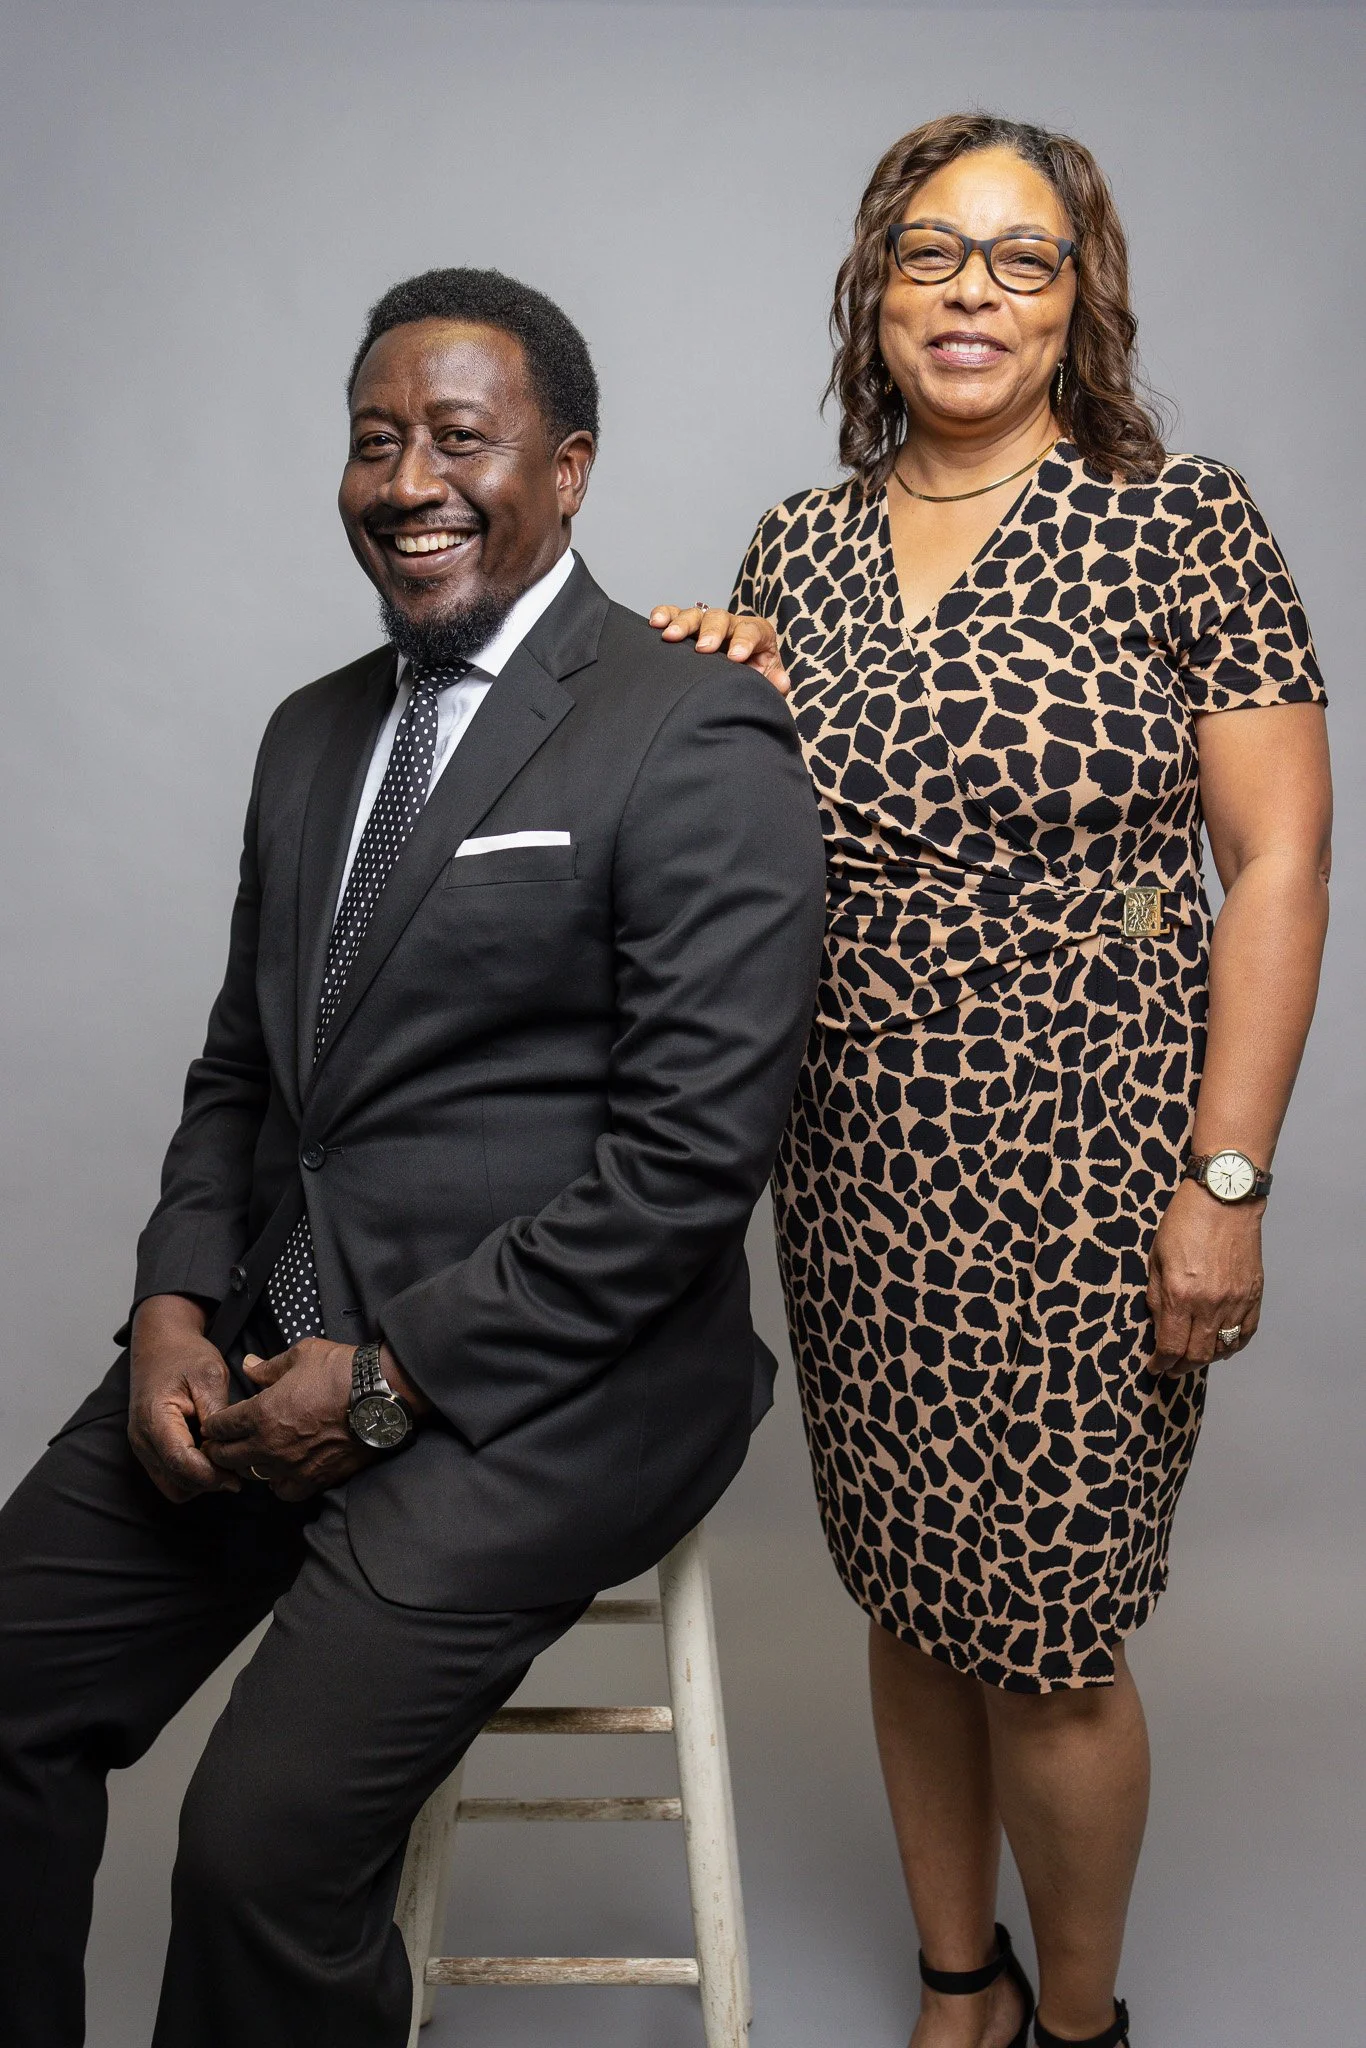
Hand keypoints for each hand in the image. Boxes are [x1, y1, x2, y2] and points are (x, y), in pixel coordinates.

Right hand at [129, 1294, 239, 1501]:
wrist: (160, 1344)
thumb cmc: (184, 1355)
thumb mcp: (209, 1375)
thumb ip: (217, 1412)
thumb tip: (228, 1446)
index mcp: (155, 1418)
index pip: (180, 1462)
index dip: (211, 1474)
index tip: (237, 1474)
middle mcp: (142, 1439)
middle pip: (176, 1481)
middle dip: (208, 1480)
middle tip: (238, 1467)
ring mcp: (142, 1447)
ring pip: (173, 1486)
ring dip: (200, 1481)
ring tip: (225, 1461)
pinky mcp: (149, 1449)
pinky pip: (170, 1477)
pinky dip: (191, 1476)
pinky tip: (211, 1457)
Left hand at [202, 1337, 370, 1501]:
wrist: (380, 1396)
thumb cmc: (340, 1371)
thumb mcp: (301, 1355)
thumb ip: (268, 1366)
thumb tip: (247, 1365)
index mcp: (260, 1413)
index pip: (220, 1427)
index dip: (213, 1425)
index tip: (214, 1424)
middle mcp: (269, 1445)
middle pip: (227, 1457)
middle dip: (220, 1449)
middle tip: (222, 1443)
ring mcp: (291, 1466)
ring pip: (251, 1476)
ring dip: (247, 1466)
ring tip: (251, 1456)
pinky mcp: (314, 1479)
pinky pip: (283, 1491)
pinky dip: (277, 1483)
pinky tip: (281, 1471)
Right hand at [647, 603, 788, 695]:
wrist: (737, 675)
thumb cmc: (754, 675)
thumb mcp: (768, 679)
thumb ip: (774, 681)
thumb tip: (781, 683)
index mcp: (756, 633)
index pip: (752, 631)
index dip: (744, 642)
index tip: (735, 658)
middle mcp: (731, 624)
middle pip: (720, 619)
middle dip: (711, 632)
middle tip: (703, 649)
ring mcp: (707, 624)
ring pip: (695, 615)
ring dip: (682, 624)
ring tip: (669, 636)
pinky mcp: (687, 626)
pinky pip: (674, 614)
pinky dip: (664, 615)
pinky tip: (655, 623)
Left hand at [1146, 1180, 1263, 1373]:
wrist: (1224, 1199)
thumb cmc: (1184, 1222)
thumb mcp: (1156, 1258)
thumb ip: (1157, 1297)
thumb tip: (1159, 1328)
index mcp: (1181, 1294)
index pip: (1171, 1347)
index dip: (1161, 1364)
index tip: (1155, 1368)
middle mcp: (1211, 1303)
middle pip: (1197, 1355)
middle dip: (1180, 1367)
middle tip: (1171, 1368)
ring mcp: (1236, 1301)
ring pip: (1223, 1349)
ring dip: (1205, 1359)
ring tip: (1192, 1358)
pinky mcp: (1254, 1295)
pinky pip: (1245, 1334)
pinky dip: (1232, 1346)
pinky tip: (1220, 1346)